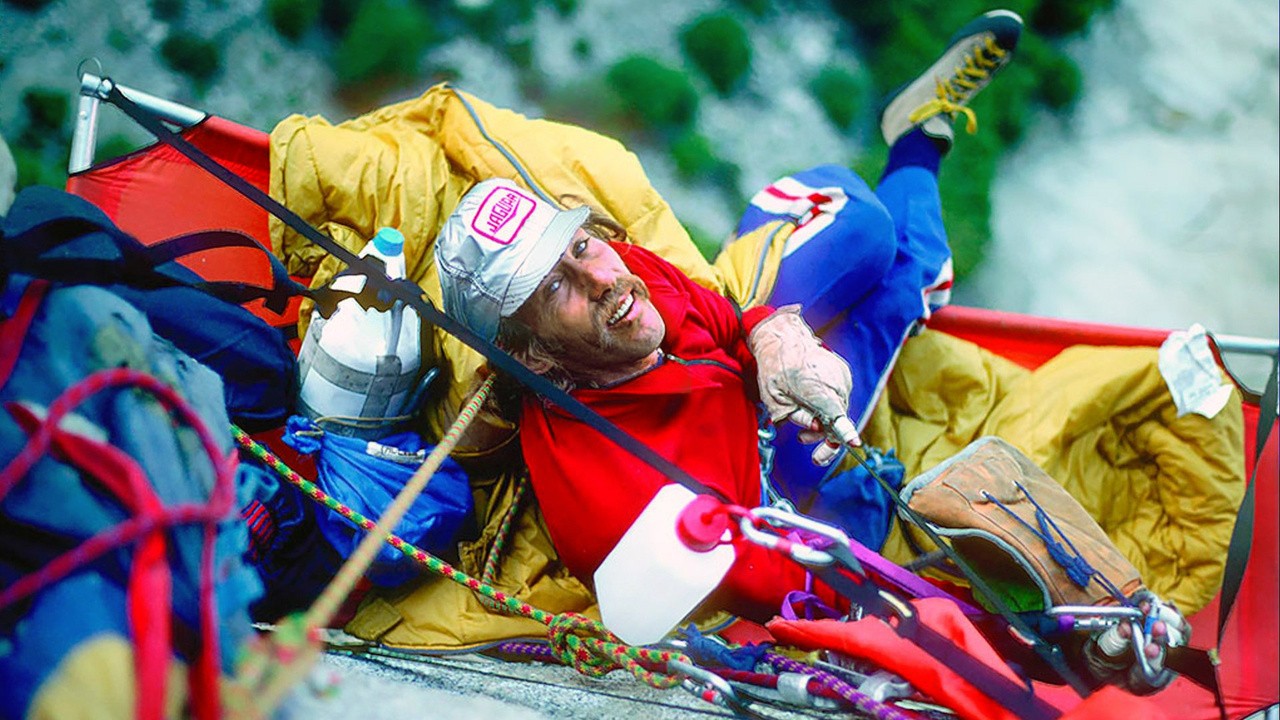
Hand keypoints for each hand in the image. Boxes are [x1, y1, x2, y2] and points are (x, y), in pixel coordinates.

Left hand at [748, 305, 852, 439]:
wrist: (784, 337)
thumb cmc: (776, 367)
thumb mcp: (776, 400)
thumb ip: (798, 417)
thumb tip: (816, 427)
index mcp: (820, 391)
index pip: (837, 418)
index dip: (845, 433)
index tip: (853, 443)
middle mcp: (837, 384)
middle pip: (838, 419)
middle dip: (822, 434)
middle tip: (802, 438)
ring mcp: (843, 377)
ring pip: (839, 408)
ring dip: (825, 419)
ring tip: (804, 421)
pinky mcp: (843, 373)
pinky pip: (839, 396)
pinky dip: (828, 403)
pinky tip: (812, 402)